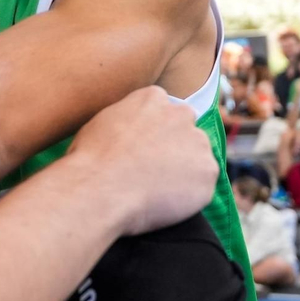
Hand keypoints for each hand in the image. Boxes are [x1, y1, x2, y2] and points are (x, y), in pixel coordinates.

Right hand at [65, 87, 217, 235]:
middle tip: (152, 170)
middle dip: (174, 148)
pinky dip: (188, 196)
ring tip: (154, 189)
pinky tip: (163, 202)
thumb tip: (127, 131)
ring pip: (197, 158)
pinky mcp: (208, 172)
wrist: (101, 188)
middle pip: (185, 131)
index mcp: (153, 98)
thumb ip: (125, 120)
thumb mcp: (101, 124)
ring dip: (183, 172)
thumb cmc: (91, 158)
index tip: (142, 148)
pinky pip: (202, 186)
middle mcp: (181, 115)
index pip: (163, 110)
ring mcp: (198, 143)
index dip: (153, 132)